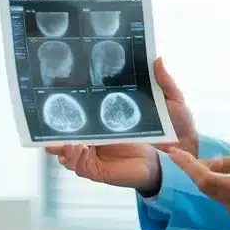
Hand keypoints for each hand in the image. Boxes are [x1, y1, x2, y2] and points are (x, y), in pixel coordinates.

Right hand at [45, 58, 198, 191]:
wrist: (185, 156)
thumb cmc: (179, 129)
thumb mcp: (172, 101)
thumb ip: (163, 82)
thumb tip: (156, 59)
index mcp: (111, 121)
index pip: (85, 113)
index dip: (70, 108)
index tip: (56, 96)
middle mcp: (102, 138)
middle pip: (71, 133)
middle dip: (55, 128)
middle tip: (43, 119)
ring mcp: (100, 155)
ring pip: (70, 151)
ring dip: (61, 145)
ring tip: (57, 139)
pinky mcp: (102, 171)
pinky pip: (81, 167)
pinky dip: (73, 159)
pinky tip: (73, 149)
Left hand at [166, 148, 229, 222]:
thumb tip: (209, 164)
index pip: (203, 180)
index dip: (187, 167)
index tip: (174, 154)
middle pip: (205, 188)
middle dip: (190, 170)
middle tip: (178, 154)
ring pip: (213, 192)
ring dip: (202, 177)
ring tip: (191, 161)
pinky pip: (223, 196)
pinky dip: (214, 183)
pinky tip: (213, 172)